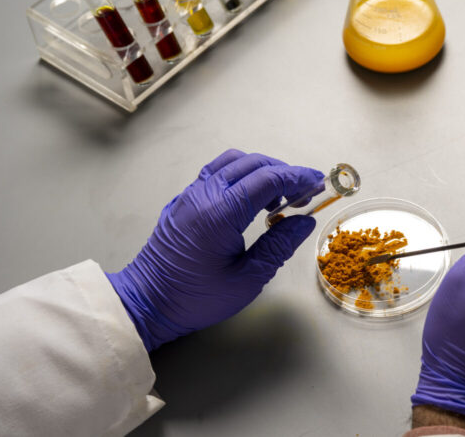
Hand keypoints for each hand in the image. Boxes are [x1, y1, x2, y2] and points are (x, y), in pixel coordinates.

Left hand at [106, 149, 322, 350]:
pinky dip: (241, 175)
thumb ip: (279, 246)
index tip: (318, 184)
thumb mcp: (247, 279)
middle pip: (253, 163)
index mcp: (220, 214)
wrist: (146, 303)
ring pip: (233, 162)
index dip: (298, 178)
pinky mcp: (183, 199)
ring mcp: (191, 194)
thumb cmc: (195, 297)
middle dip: (284, 172)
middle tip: (304, 194)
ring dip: (262, 171)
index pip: (268, 179)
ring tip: (277, 197)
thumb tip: (305, 221)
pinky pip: (217, 172)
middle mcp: (204, 195)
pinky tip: (250, 200)